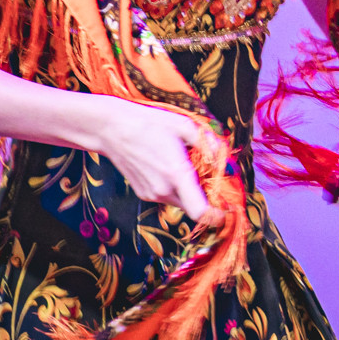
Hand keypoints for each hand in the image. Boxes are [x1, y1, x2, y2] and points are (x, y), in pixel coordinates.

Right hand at [91, 98, 223, 225]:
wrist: (111, 129)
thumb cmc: (149, 123)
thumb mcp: (185, 126)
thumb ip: (210, 144)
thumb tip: (227, 160)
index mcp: (176, 174)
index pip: (200, 211)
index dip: (217, 216)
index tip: (227, 210)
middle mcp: (163, 190)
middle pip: (194, 206)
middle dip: (207, 196)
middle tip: (212, 175)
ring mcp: (151, 194)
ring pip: (182, 201)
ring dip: (191, 190)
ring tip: (188, 165)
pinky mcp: (143, 193)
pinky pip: (168, 196)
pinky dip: (176, 187)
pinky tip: (171, 166)